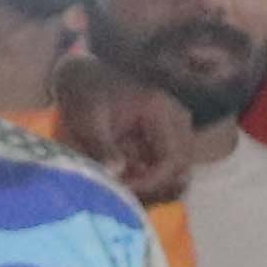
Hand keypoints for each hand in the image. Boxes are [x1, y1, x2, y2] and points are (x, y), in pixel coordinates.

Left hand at [51, 55, 199, 205]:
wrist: (86, 73)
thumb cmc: (84, 93)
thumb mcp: (87, 119)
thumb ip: (100, 147)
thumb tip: (114, 174)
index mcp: (161, 109)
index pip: (173, 160)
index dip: (152, 182)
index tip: (124, 191)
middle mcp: (178, 119)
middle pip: (182, 170)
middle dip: (153, 188)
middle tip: (121, 193)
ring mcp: (177, 129)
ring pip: (177, 173)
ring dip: (152, 186)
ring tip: (120, 185)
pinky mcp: (169, 138)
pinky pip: (168, 168)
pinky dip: (149, 178)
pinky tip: (124, 178)